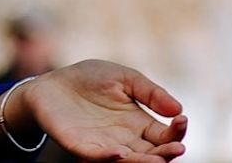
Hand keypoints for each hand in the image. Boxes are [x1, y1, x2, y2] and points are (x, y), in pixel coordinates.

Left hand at [11, 60, 187, 161]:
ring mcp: (103, 145)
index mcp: (138, 123)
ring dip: (144, 162)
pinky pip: (97, 157)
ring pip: (129, 160)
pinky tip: (120, 153)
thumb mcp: (123, 77)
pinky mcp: (80, 146)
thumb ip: (150, 91)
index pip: (164, 135)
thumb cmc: (88, 80)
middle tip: (177, 148)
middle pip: (152, 154)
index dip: (176, 132)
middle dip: (167, 153)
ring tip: (159, 159)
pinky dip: (109, 157)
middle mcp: (125, 140)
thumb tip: (179, 109)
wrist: (49, 83)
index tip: (182, 120)